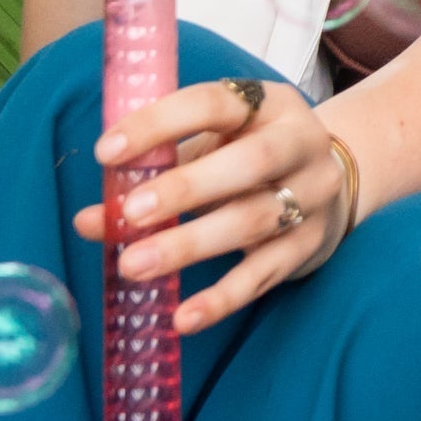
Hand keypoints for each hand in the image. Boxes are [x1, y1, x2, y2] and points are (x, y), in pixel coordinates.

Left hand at [73, 77, 357, 332]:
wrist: (332, 182)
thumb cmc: (250, 155)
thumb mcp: (213, 145)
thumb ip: (155, 171)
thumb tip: (88, 220)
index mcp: (268, 104)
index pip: (213, 103)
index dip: (159, 123)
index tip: (106, 152)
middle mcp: (300, 145)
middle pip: (251, 163)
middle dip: (186, 187)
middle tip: (130, 212)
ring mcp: (311, 198)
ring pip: (254, 221)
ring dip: (190, 245)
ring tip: (134, 265)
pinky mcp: (308, 248)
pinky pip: (264, 275)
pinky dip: (222, 298)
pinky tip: (182, 317)